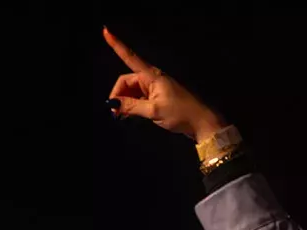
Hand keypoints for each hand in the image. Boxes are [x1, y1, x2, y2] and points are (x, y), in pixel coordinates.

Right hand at [102, 28, 226, 140]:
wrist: (200, 121)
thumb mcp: (154, 110)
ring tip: (121, 116)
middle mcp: (151, 78)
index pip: (130, 57)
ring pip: (131, 91)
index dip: (117, 45)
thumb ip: (132, 106)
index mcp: (152, 76)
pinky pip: (138, 97)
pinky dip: (131, 105)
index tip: (106, 31)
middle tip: (114, 113)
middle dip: (118, 95)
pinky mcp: (156, 97)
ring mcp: (154, 88)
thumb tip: (113, 103)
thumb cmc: (180, 113)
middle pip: (126, 81)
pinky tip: (128, 115)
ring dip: (124, 102)